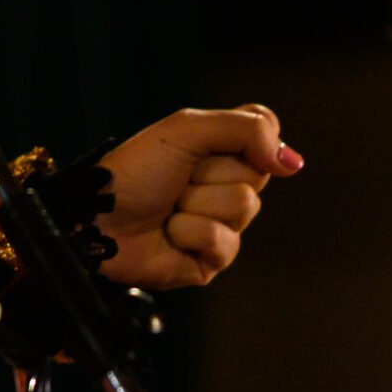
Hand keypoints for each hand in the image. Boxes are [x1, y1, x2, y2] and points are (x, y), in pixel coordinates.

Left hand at [92, 104, 301, 289]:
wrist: (98, 215)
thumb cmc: (135, 170)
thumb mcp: (185, 130)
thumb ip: (245, 130)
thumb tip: (293, 161)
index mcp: (220, 150)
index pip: (266, 132)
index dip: (249, 137)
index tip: (212, 141)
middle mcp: (225, 186)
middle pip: (257, 174)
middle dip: (210, 172)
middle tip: (178, 177)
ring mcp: (221, 225)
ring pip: (243, 207)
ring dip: (196, 203)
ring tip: (169, 206)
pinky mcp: (210, 261)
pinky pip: (225, 244)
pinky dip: (190, 232)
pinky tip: (169, 233)